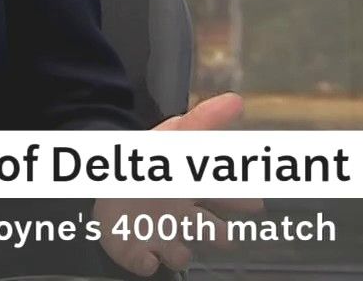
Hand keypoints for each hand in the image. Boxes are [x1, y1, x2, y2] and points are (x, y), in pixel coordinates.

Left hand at [93, 93, 265, 276]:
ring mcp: (160, 236)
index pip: (222, 197)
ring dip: (180, 250)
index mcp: (194, 192)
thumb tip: (237, 100)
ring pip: (178, 251)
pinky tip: (148, 259)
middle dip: (217, 234)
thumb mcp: (176, 135)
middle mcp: (182, 217)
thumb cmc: (149, 163)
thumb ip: (206, 120)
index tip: (255, 203)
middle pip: (206, 230)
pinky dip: (146, 262)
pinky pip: (144, 262)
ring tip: (181, 249)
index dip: (239, 200)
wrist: (107, 181)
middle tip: (226, 237)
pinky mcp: (136, 251)